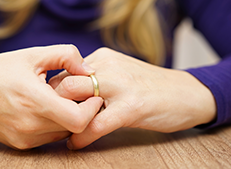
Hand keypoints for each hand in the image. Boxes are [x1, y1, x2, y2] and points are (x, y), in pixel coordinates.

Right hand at [0, 45, 102, 149]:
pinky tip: (47, 110)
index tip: (93, 96)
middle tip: (78, 96)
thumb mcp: (33, 54)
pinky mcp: (20, 144)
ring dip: (69, 119)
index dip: (92, 109)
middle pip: (74, 128)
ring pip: (63, 134)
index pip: (78, 120)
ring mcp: (24, 138)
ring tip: (59, 101)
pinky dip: (55, 125)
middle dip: (83, 112)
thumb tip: (89, 71)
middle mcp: (29, 124)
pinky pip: (49, 138)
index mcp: (33, 100)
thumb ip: (66, 56)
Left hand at [49, 47, 215, 149]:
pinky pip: (96, 123)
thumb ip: (95, 79)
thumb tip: (67, 94)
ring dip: (64, 119)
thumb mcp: (120, 73)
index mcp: (103, 59)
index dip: (54, 92)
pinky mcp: (132, 106)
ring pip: (76, 98)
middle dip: (53, 104)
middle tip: (51, 121)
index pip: (65, 71)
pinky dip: (82, 137)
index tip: (50, 107)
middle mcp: (108, 67)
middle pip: (65, 82)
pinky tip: (76, 144)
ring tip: (61, 132)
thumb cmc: (149, 87)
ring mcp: (120, 85)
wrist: (188, 93)